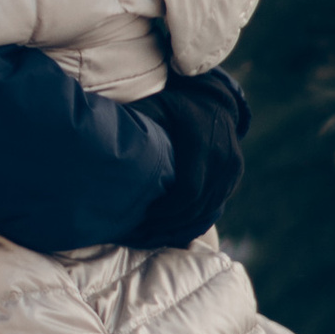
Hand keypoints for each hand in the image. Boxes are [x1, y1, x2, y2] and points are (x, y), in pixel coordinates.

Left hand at [134, 68, 248, 249]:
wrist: (212, 97)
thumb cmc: (174, 103)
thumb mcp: (155, 108)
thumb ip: (137, 124)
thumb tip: (99, 139)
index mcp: (202, 142)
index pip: (188, 190)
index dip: (167, 210)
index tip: (144, 218)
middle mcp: (223, 157)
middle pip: (198, 206)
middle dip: (171, 225)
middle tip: (143, 235)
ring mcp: (232, 167)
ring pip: (209, 211)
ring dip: (183, 227)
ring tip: (154, 236)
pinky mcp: (234, 174)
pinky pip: (216, 206)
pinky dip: (195, 220)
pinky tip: (173, 228)